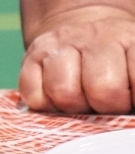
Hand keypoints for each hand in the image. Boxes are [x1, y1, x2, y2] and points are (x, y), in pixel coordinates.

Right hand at [20, 13, 134, 113]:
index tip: (131, 102)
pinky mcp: (30, 56)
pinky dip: (45, 105)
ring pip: (64, 92)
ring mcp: (59, 43)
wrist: (83, 36)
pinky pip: (34, 95)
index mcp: (130, 40)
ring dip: (73, 108)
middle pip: (104, 89)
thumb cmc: (118, 66)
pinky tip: (57, 98)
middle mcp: (95, 36)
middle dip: (107, 108)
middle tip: (107, 105)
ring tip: (82, 103)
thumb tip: (129, 117)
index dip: (134, 100)